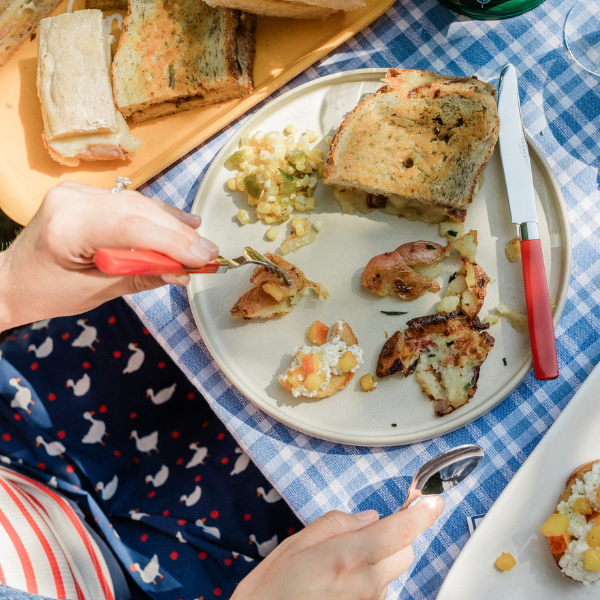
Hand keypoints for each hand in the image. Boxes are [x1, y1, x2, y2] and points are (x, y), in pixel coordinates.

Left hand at [0, 181, 218, 329]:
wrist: (13, 279)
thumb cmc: (48, 292)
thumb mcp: (98, 291)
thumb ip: (143, 277)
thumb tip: (184, 272)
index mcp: (67, 228)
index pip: (131, 227)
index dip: (172, 242)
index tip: (203, 258)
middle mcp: (71, 201)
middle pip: (139, 211)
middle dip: (178, 235)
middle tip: (208, 254)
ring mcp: (77, 193)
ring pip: (138, 203)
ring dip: (172, 224)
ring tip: (201, 242)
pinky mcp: (85, 194)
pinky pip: (129, 203)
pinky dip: (156, 216)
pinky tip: (182, 222)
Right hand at [232, 496, 443, 599]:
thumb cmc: (270, 592)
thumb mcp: (296, 544)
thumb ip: (337, 524)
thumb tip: (369, 518)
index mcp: (349, 557)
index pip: (402, 531)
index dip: (423, 512)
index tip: (434, 500)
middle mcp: (366, 584)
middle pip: (405, 552)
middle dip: (396, 536)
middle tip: (369, 531)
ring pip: (392, 573)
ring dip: (380, 560)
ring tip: (340, 562)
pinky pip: (378, 593)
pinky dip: (369, 580)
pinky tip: (339, 583)